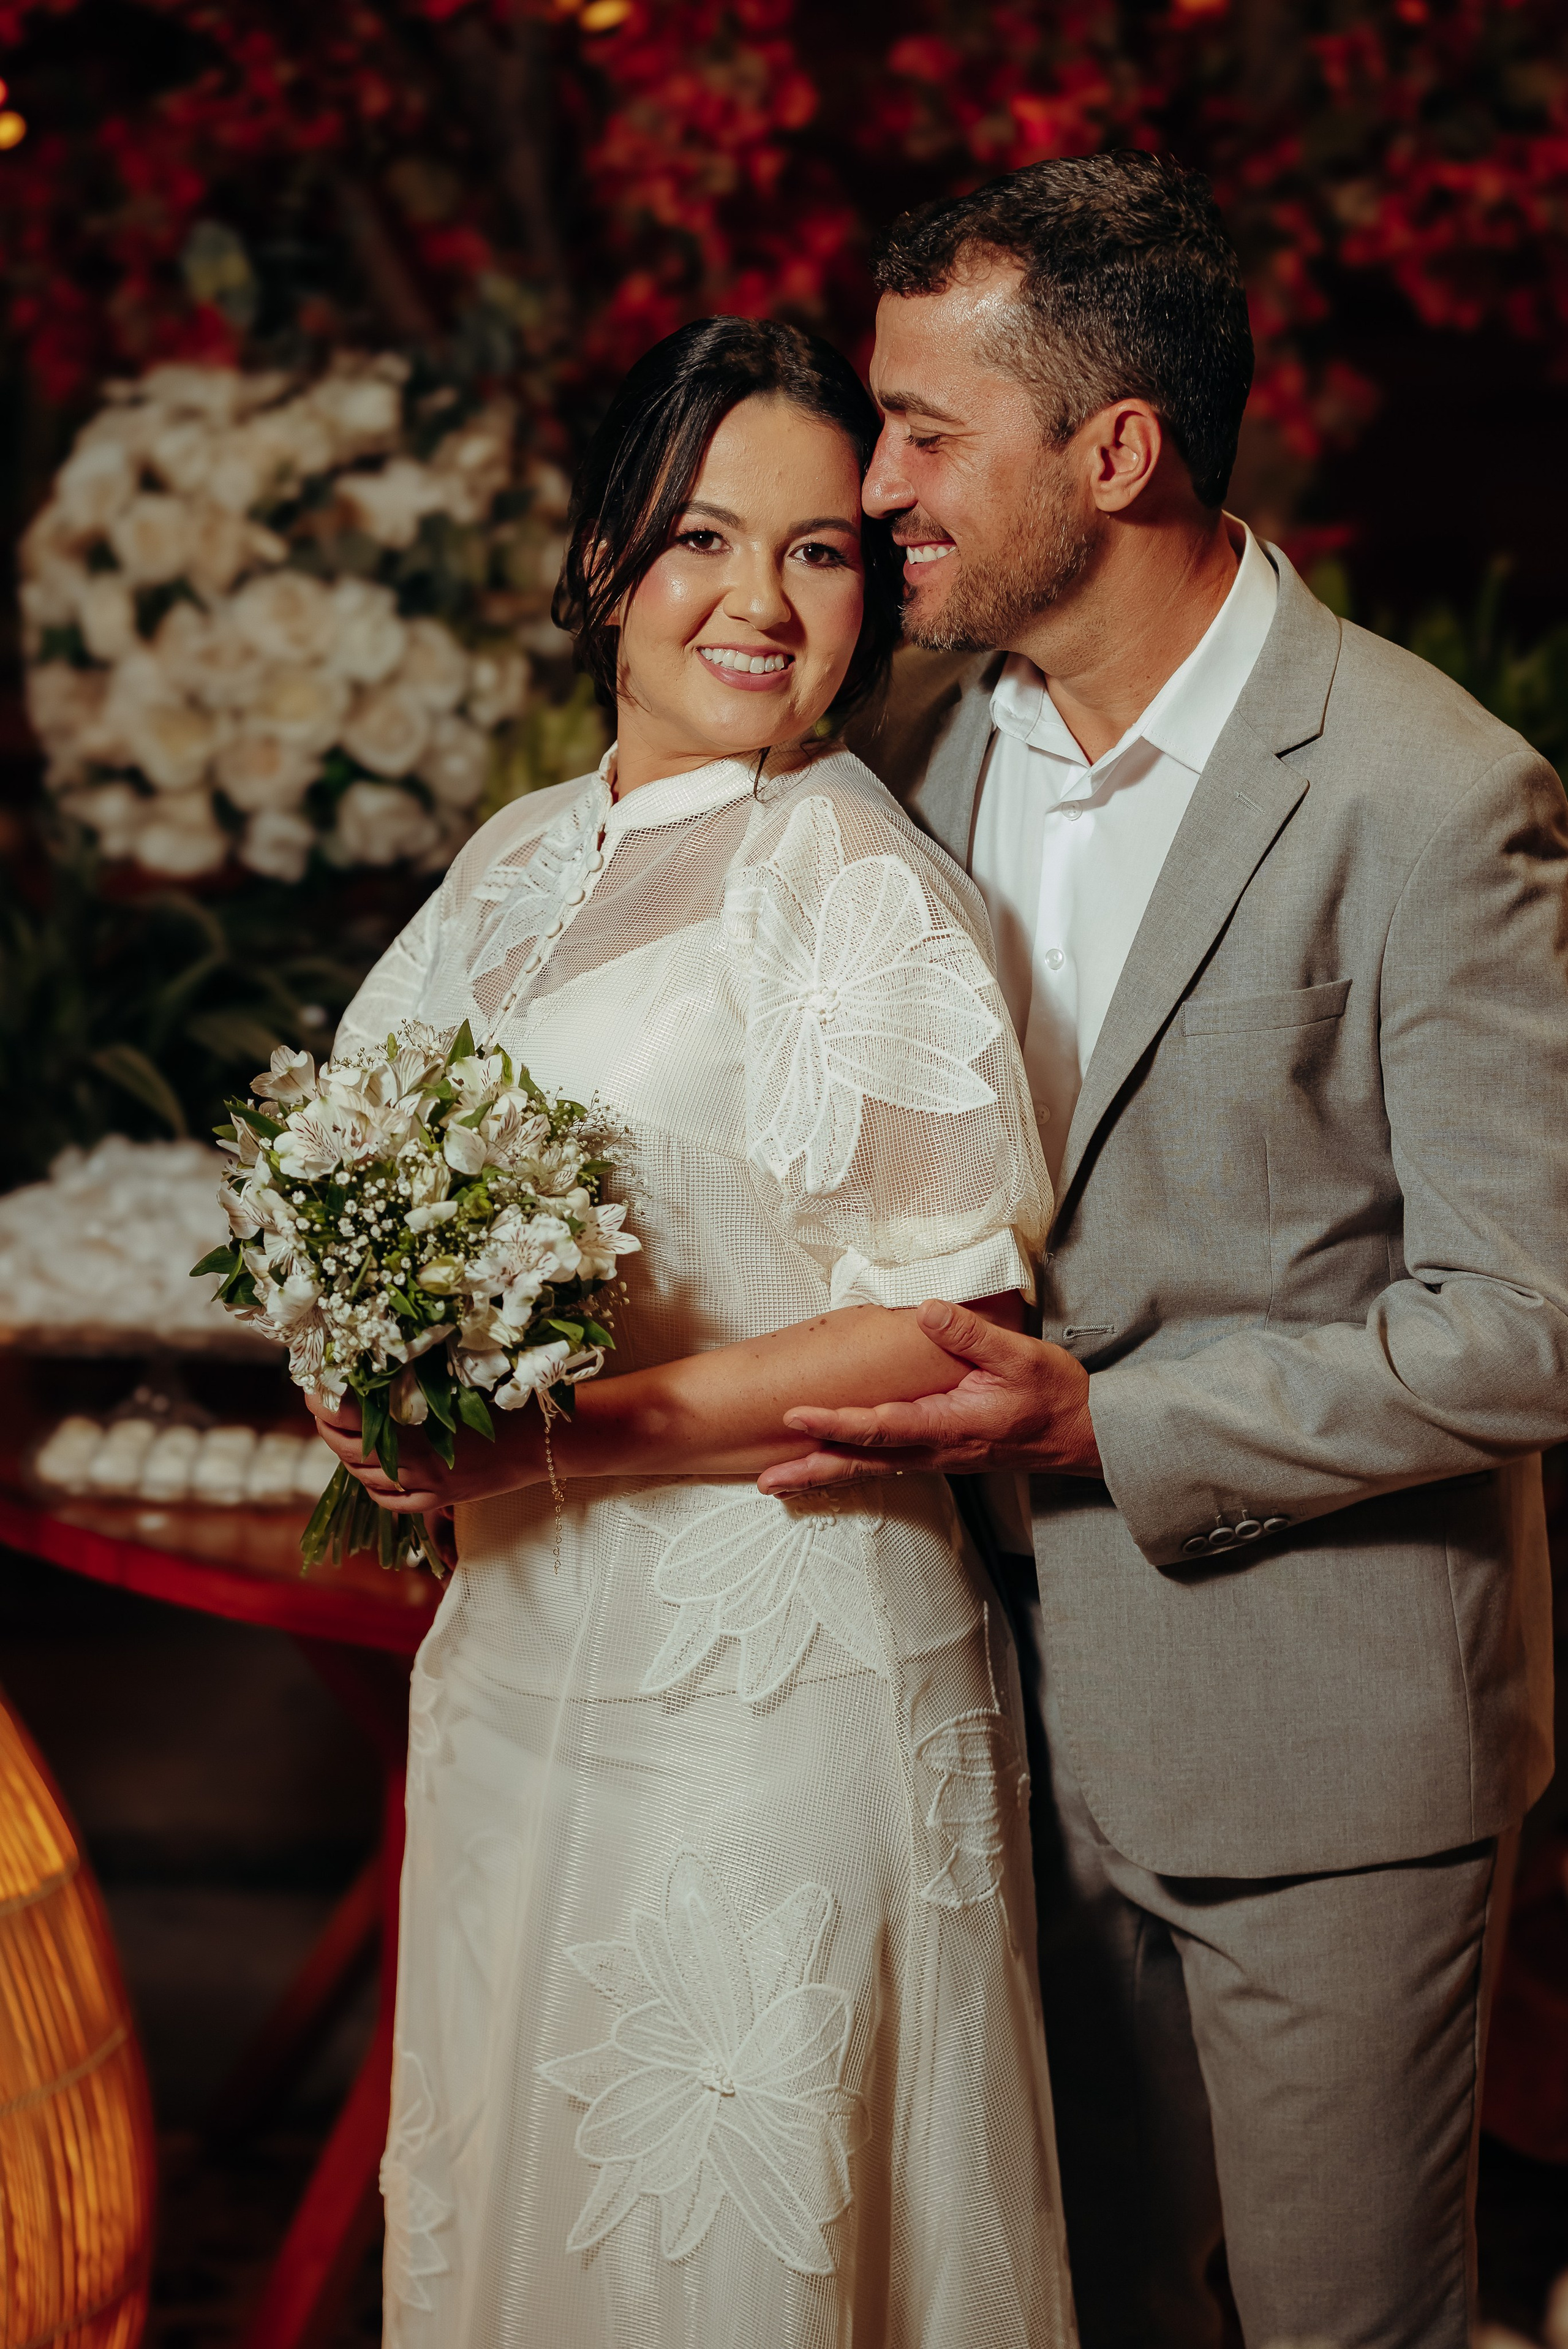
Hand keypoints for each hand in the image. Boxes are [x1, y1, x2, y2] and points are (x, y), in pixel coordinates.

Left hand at [305, 1390, 543, 1514]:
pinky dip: (374, 1485)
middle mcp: (412, 1461)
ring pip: (365, 1476)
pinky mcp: (438, 1500)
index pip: (347, 1417)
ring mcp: (424, 1485)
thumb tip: (375, 1357)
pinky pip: (390, 1500)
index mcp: (413, 1425)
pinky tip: (373, 1468)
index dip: (323, 1402)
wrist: (546, 1440)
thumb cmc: (506, 1397)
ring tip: (345, 1431)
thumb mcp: (458, 1378)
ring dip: (348, 1454)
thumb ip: (415, 1375)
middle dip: (328, 1426)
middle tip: (323, 1404)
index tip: (314, 1386)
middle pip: (348, 1449)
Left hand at [755, 1298, 1101, 1494]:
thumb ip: (969, 1335)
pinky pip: (886, 1465)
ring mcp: (936, 1457)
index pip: (881, 1427)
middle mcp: (936, 1449)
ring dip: (825, 1475)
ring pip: (871, 1468)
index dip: (837, 1423)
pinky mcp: (940, 1454)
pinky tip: (830, 1466)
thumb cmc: (1053, 1395)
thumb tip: (928, 1311)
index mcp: (949, 1426)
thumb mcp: (1019, 1356)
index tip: (798, 1415)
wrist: (1083, 1434)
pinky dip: (851, 1468)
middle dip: (814, 1471)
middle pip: (864, 1463)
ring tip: (781, 1482)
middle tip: (768, 1480)